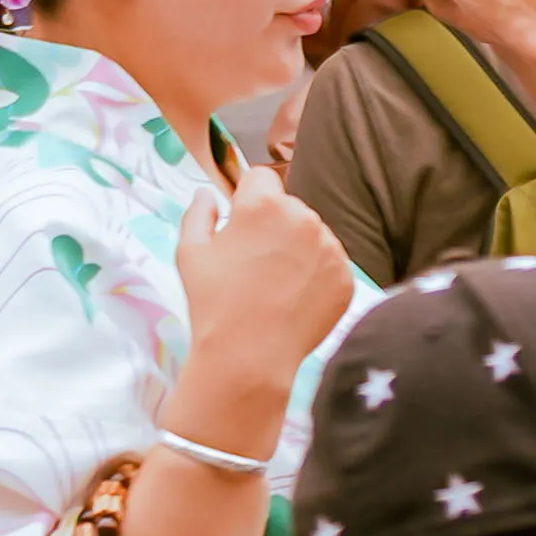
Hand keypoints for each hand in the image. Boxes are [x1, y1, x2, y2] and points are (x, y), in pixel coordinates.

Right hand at [170, 157, 356, 410]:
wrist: (250, 357)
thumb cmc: (213, 303)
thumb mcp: (189, 251)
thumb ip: (198, 212)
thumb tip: (208, 194)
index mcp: (263, 204)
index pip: (260, 179)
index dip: (247, 200)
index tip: (241, 226)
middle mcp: (303, 217)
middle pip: (288, 208)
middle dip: (274, 225)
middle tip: (256, 263)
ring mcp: (330, 248)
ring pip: (312, 235)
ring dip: (298, 249)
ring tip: (276, 285)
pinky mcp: (345, 278)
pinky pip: (330, 264)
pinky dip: (316, 276)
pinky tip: (295, 299)